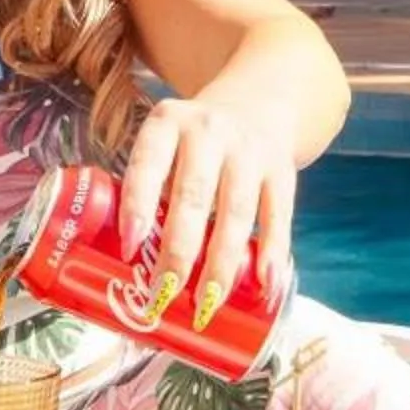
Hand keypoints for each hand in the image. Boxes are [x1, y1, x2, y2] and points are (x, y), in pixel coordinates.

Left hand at [118, 93, 296, 338]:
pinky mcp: (281, 172)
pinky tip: (263, 285)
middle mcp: (209, 133)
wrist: (257, 104)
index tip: (128, 249)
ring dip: (220, 264)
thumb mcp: (164, 145)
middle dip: (178, 251)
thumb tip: (128, 270)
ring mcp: (249, 152)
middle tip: (163, 295)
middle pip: (193, 197)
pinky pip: (277, 216)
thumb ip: (147, 191)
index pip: (148, 164)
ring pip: (235, 213)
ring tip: (205, 306)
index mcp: (167, 124)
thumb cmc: (192, 144)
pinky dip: (271, 252)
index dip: (137, 205)